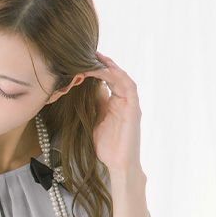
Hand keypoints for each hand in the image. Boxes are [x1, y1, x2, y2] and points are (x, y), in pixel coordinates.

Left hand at [82, 51, 143, 175]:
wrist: (118, 164)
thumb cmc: (107, 147)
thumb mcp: (94, 121)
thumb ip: (93, 105)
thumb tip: (84, 88)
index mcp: (115, 102)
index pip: (106, 79)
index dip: (96, 69)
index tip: (81, 60)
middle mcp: (124, 100)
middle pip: (114, 74)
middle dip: (102, 63)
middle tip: (87, 52)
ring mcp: (130, 104)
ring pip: (122, 77)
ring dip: (109, 67)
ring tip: (95, 58)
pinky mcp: (134, 109)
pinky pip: (128, 87)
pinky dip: (118, 77)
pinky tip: (106, 71)